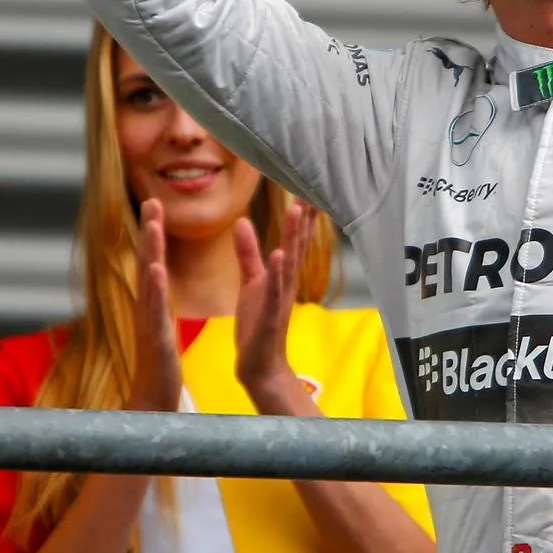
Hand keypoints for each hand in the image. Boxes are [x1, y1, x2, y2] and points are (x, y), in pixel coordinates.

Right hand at [128, 199, 182, 411]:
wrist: (152, 402)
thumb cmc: (158, 367)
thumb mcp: (160, 328)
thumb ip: (158, 306)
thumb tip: (156, 286)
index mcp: (153, 305)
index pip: (153, 261)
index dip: (153, 234)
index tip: (155, 205)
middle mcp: (147, 309)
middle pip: (148, 262)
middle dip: (150, 231)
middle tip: (152, 201)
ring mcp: (150, 323)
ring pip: (150, 281)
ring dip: (152, 251)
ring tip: (154, 225)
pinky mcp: (157, 340)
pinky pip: (157, 311)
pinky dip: (156, 289)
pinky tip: (157, 270)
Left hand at [234, 201, 310, 411]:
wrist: (259, 366)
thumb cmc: (258, 324)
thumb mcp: (251, 283)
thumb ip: (248, 254)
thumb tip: (242, 222)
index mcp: (280, 275)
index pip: (293, 239)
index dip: (299, 214)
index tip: (305, 186)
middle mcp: (285, 283)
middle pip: (297, 244)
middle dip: (303, 217)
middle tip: (310, 188)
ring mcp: (279, 299)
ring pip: (289, 262)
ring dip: (293, 237)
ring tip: (297, 210)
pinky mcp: (269, 315)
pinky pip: (274, 291)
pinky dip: (277, 273)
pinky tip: (278, 254)